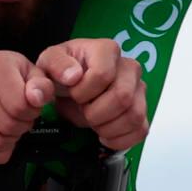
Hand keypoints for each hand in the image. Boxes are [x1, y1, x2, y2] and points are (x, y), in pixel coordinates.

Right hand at [0, 50, 51, 162]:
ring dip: (9, 141)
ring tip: (11, 127)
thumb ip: (43, 86)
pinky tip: (1, 138)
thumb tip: (36, 98)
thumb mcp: (35, 74)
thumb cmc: (14, 77)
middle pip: (6, 125)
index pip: (19, 106)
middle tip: (22, 119)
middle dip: (21, 127)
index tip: (31, 108)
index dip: (32, 113)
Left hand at [33, 39, 147, 150]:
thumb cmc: (62, 72)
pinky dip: (119, 139)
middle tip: (83, 111)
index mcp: (107, 51)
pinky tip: (104, 134)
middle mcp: (129, 68)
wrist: (69, 87)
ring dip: (107, 127)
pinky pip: (140, 130)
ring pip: (134, 116)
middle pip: (123, 97)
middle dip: (96, 113)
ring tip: (93, 122)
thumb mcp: (49, 62)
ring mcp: (139, 90)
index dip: (83, 92)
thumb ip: (56, 64)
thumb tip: (73, 76)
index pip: (103, 75)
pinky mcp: (142, 111)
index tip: (73, 94)